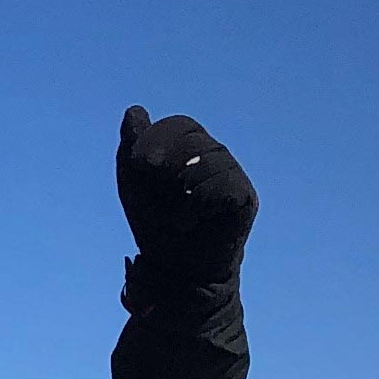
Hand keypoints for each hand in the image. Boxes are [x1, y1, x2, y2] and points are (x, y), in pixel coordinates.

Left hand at [116, 107, 255, 270]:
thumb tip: (134, 111)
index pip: (180, 125)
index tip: (140, 165)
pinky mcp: (245, 199)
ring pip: (210, 159)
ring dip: (181, 188)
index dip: (157, 139)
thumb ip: (132, 146)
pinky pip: (222, 185)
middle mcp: (216, 158)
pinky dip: (197, 204)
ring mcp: (234, 176)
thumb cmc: (154, 224)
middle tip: (157, 189)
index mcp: (190, 150)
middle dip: (166, 159)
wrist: (173, 268)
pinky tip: (191, 221)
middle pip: (195, 137)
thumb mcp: (134, 182)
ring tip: (178, 214)